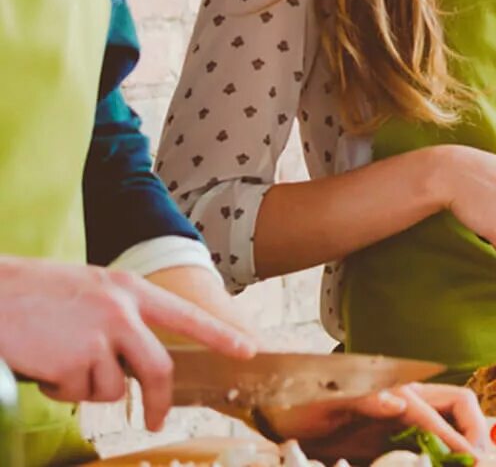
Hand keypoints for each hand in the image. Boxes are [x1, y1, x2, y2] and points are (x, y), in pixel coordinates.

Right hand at [0, 257, 254, 431]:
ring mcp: (98, 337)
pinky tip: (41, 365)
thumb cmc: (33, 293)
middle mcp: (121, 311)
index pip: (185, 314)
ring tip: (58, 360)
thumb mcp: (88, 290)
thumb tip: (136, 359)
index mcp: (128, 289)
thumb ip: (119, 316)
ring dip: (86, 387)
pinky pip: (76, 394)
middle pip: (158, 369)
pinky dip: (59, 390)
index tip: (247, 349)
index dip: (218, 334)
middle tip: (158, 421)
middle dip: (160, 401)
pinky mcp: (72, 363)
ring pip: (112, 388)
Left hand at [259, 384, 484, 462]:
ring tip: (468, 466)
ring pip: (448, 424)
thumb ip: (363, 398)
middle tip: (481, 463)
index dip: (462, 438)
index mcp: (395, 391)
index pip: (443, 413)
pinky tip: (441, 465)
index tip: (476, 460)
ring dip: (463, 443)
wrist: (274, 406)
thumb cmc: (296, 401)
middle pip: (459, 408)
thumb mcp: (324, 401)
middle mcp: (404, 401)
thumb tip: (399, 403)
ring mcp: (399, 418)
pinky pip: (427, 441)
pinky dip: (441, 453)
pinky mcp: (389, 434)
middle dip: (475, 432)